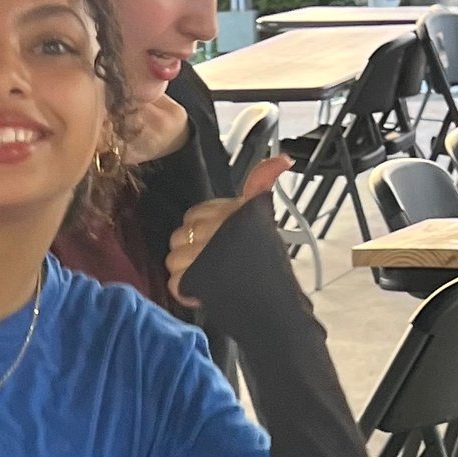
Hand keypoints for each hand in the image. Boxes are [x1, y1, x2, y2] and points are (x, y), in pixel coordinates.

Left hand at [166, 154, 285, 304]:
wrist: (276, 297)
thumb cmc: (267, 259)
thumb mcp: (261, 215)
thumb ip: (261, 182)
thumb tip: (282, 159)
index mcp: (228, 210)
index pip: (193, 216)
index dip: (202, 231)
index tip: (218, 242)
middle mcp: (214, 229)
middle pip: (179, 237)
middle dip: (192, 251)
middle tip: (213, 262)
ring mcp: (203, 255)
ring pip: (175, 260)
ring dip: (188, 272)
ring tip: (210, 277)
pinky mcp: (197, 280)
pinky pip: (176, 283)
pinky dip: (186, 290)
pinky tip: (203, 291)